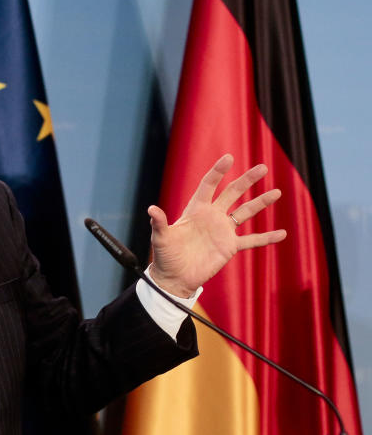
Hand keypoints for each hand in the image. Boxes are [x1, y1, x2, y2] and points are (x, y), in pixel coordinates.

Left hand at [148, 154, 286, 297]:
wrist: (175, 277)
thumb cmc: (165, 256)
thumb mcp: (161, 238)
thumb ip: (159, 223)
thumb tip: (151, 209)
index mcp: (196, 209)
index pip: (209, 185)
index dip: (218, 171)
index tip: (229, 158)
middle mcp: (212, 216)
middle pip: (232, 193)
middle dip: (247, 180)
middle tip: (263, 167)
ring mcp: (222, 231)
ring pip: (245, 213)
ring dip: (261, 203)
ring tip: (278, 192)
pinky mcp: (230, 247)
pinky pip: (252, 240)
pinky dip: (267, 238)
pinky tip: (282, 233)